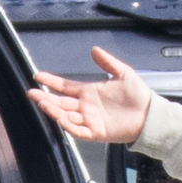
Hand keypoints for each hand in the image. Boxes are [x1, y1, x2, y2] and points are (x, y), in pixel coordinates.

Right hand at [29, 45, 152, 145]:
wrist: (150, 115)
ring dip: (53, 110)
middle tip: (31, 93)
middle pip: (60, 102)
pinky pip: (78, 130)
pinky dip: (68, 125)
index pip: (65, 87)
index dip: (51, 82)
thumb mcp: (123, 73)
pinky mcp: (96, 132)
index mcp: (89, 93)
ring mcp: (90, 120)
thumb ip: (108, 62)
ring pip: (66, 116)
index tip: (38, 76)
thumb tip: (94, 49)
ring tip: (42, 102)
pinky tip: (60, 118)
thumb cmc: (138, 96)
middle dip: (45, 98)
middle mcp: (86, 107)